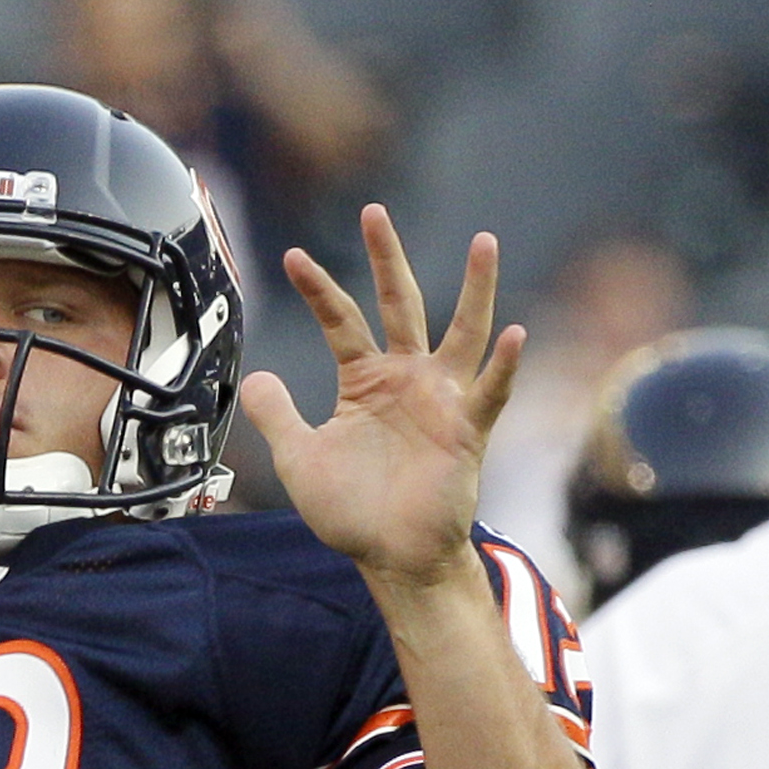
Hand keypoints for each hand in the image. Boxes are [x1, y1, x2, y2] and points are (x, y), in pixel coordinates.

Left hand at [241, 208, 523, 592]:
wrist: (392, 556)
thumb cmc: (353, 512)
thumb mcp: (300, 460)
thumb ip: (278, 417)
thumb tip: (254, 379)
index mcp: (366, 382)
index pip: (341, 321)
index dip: (318, 290)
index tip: (293, 256)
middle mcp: (407, 379)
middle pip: (400, 304)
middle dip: (388, 259)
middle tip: (374, 211)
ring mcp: (442, 400)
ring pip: (463, 332)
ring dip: (476, 288)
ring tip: (484, 243)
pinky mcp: (467, 431)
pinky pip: (490, 393)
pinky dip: (503, 366)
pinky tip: (514, 335)